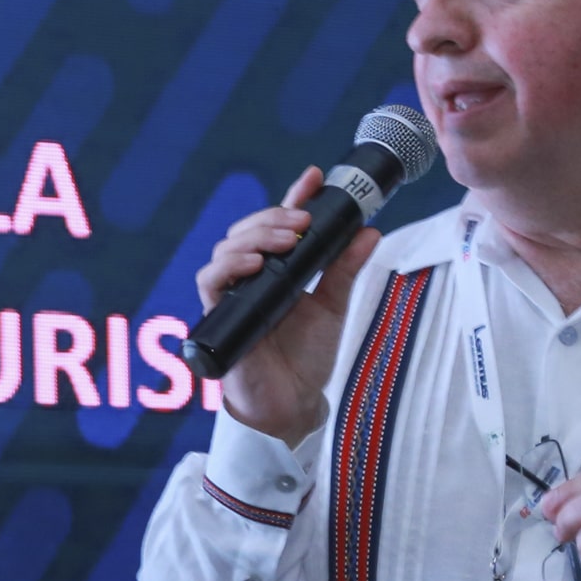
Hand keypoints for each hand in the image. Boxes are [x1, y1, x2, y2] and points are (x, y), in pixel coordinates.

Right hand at [197, 166, 382, 443]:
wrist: (292, 402)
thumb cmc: (306, 357)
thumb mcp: (333, 306)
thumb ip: (346, 269)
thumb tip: (370, 232)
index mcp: (278, 269)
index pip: (280, 224)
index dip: (293, 198)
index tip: (315, 177)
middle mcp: (251, 277)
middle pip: (249, 229)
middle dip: (275, 216)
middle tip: (303, 219)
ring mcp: (234, 294)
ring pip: (227, 248)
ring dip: (256, 236)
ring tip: (287, 239)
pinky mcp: (220, 316)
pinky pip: (211, 282)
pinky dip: (229, 267)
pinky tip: (254, 264)